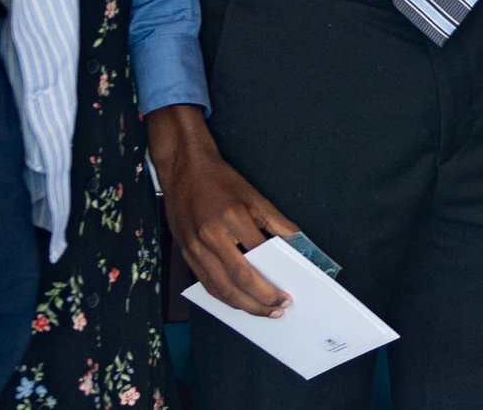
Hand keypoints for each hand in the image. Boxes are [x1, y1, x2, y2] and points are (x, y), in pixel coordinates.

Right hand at [148, 104, 298, 316]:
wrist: (183, 169)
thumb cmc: (221, 181)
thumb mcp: (254, 196)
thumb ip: (277, 223)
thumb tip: (298, 246)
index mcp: (231, 217)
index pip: (257, 257)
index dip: (272, 280)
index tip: (288, 294)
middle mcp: (210, 236)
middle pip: (237, 279)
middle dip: (260, 300)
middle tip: (279, 310)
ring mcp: (194, 247)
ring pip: (220, 287)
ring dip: (243, 305)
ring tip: (264, 312)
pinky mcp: (185, 254)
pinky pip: (206, 283)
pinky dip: (224, 298)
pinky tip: (239, 303)